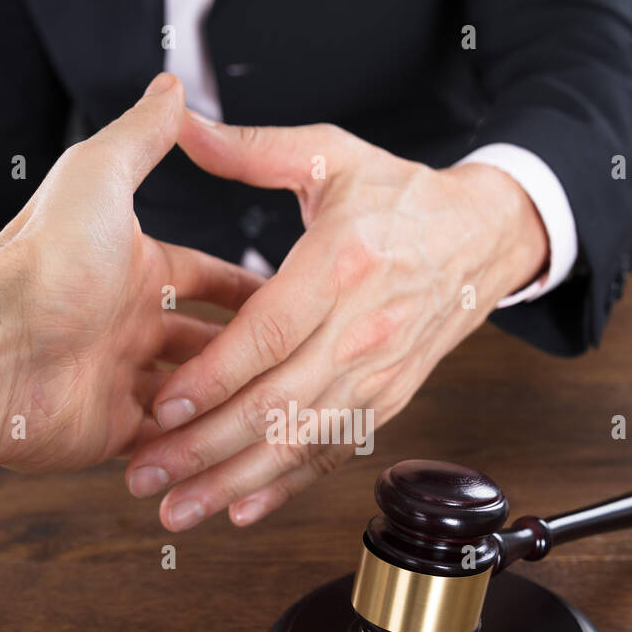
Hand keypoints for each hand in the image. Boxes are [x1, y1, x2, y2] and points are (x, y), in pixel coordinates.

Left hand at [0, 74, 262, 488]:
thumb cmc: (41, 265)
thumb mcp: (99, 178)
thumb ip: (141, 138)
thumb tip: (168, 89)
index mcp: (129, 268)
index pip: (202, 277)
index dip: (244, 287)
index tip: (283, 296)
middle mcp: (123, 322)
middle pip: (202, 338)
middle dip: (243, 347)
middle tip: (288, 356)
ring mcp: (116, 377)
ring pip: (190, 393)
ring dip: (223, 396)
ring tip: (270, 399)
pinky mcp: (109, 429)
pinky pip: (164, 440)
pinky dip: (193, 439)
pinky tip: (228, 435)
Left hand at [125, 116, 548, 530]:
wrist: (485, 236)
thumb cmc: (404, 196)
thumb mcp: (331, 155)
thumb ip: (252, 149)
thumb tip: (182, 122)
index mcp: (340, 264)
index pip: (267, 334)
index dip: (213, 377)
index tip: (162, 406)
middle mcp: (363, 328)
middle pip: (276, 403)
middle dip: (205, 448)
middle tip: (146, 477)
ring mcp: (379, 372)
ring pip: (300, 440)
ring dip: (236, 481)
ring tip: (179, 509)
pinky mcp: (389, 399)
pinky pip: (334, 451)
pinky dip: (288, 486)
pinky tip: (242, 508)